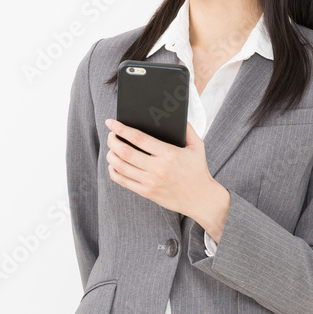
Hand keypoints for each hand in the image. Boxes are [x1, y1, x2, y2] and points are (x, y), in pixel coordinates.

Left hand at [104, 119, 229, 241]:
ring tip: (111, 148)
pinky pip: (123, 181)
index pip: (139, 138)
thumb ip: (187, 129)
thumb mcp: (197, 147)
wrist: (202, 199)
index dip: (121, 129)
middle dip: (112, 141)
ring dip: (111, 155)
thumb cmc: (198, 170)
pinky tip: (113, 164)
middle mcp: (158, 168)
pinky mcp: (147, 193)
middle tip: (110, 135)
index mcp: (169, 154)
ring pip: (121, 166)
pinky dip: (114, 171)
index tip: (111, 122)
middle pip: (125, 152)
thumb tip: (176, 114)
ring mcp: (151, 182)